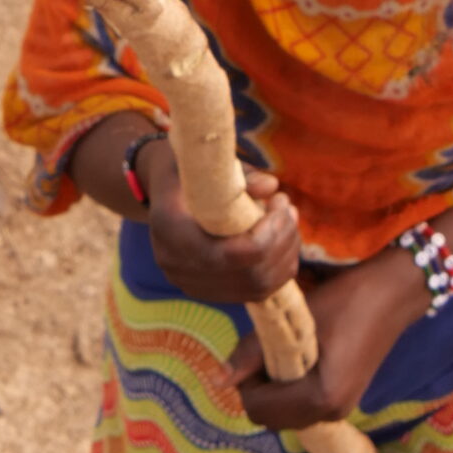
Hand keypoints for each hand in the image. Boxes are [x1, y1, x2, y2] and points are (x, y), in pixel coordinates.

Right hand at [141, 142, 301, 306]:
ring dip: (285, 256)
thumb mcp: (206, 159)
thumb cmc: (187, 170)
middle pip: (249, 274)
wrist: (163, 191)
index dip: (268, 235)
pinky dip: (278, 269)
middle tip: (289, 209)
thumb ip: (238, 173)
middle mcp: (176, 265)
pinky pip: (255, 292)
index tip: (280, 201)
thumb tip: (271, 186)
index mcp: (170, 228)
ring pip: (257, 287)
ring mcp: (191, 284)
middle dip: (282, 242)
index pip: (231, 255)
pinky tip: (283, 242)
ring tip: (289, 221)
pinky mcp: (207, 292)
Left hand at [224, 245, 428, 431]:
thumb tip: (218, 379)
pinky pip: (300, 407)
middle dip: (257, 387)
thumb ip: (254, 351)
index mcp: (322, 398)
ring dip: (273, 388)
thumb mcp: (295, 320)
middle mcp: (332, 413)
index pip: (258, 408)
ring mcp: (339, 410)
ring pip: (283, 414)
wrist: (392, 294)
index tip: (255, 347)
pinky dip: (288, 389)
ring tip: (284, 351)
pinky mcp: (342, 401)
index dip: (245, 379)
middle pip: (269, 417)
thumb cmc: (346, 300)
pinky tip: (299, 359)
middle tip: (266, 349)